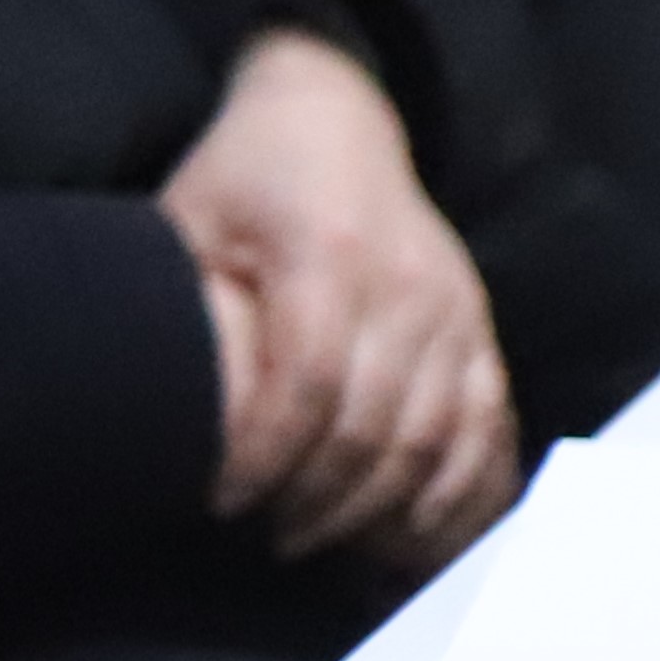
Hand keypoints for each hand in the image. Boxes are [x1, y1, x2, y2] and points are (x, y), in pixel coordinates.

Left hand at [158, 30, 517, 571]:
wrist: (334, 115)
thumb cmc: (244, 174)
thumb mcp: (192, 221)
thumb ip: (193, 313)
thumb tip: (170, 417)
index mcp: (326, 255)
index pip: (307, 387)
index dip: (266, 459)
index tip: (223, 502)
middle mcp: (407, 286)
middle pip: (376, 430)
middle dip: (320, 502)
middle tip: (272, 540)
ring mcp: (455, 310)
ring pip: (435, 443)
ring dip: (381, 512)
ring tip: (328, 545)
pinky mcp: (481, 329)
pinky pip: (488, 430)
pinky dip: (458, 494)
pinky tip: (414, 537)